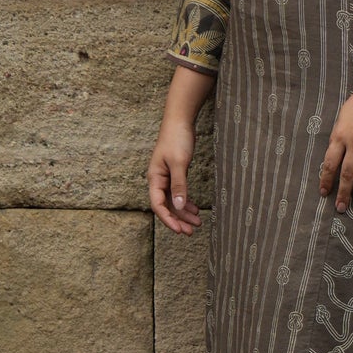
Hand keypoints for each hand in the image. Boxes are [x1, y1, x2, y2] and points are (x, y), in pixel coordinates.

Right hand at [148, 116, 202, 234]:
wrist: (179, 120)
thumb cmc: (177, 139)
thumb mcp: (179, 163)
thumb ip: (179, 185)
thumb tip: (180, 206)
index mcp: (155, 178)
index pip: (158, 205)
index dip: (168, 219)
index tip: (179, 230)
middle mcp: (158, 180)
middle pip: (166, 206)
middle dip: (178, 220)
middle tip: (191, 232)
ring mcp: (167, 177)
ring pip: (174, 201)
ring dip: (184, 213)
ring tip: (197, 223)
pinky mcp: (175, 173)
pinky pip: (179, 193)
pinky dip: (187, 202)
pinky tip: (195, 209)